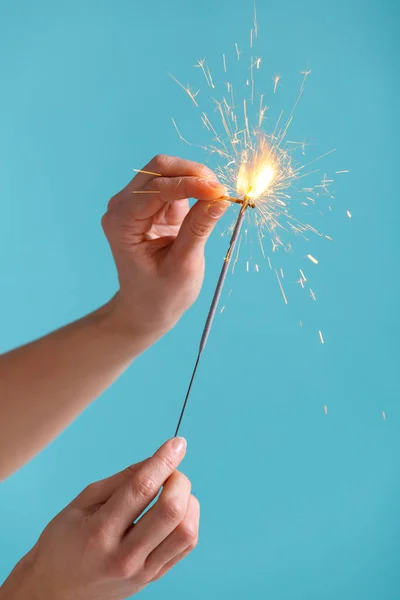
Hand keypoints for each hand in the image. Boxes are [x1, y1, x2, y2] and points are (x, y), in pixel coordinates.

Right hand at [1, 438, 198, 599]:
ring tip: (172, 492)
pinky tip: (174, 511)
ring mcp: (142, 571)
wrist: (56, 592)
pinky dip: (188, 519)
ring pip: (186, 531)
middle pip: (171, 511)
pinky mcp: (153, 578)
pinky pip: (185, 545)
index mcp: (99, 532)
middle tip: (170, 471)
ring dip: (187, 501)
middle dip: (179, 480)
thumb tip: (153, 462)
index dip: (163, 461)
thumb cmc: (63, 543)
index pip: (142, 489)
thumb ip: (119, 481)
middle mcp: (124, 555)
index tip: (177, 443)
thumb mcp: (81, 504)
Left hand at [102, 154, 227, 339]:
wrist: (146, 309)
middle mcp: (122, 207)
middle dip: (192, 173)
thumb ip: (198, 229)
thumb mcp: (182, 265)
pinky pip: (175, 185)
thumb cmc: (160, 295)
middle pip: (158, 169)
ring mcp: (136, 204)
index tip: (220, 192)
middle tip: (221, 191)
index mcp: (121, 223)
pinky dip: (194, 188)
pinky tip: (208, 201)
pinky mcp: (152, 206)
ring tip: (218, 197)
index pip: (156, 189)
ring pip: (167, 172)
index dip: (190, 185)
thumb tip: (220, 198)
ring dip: (195, 178)